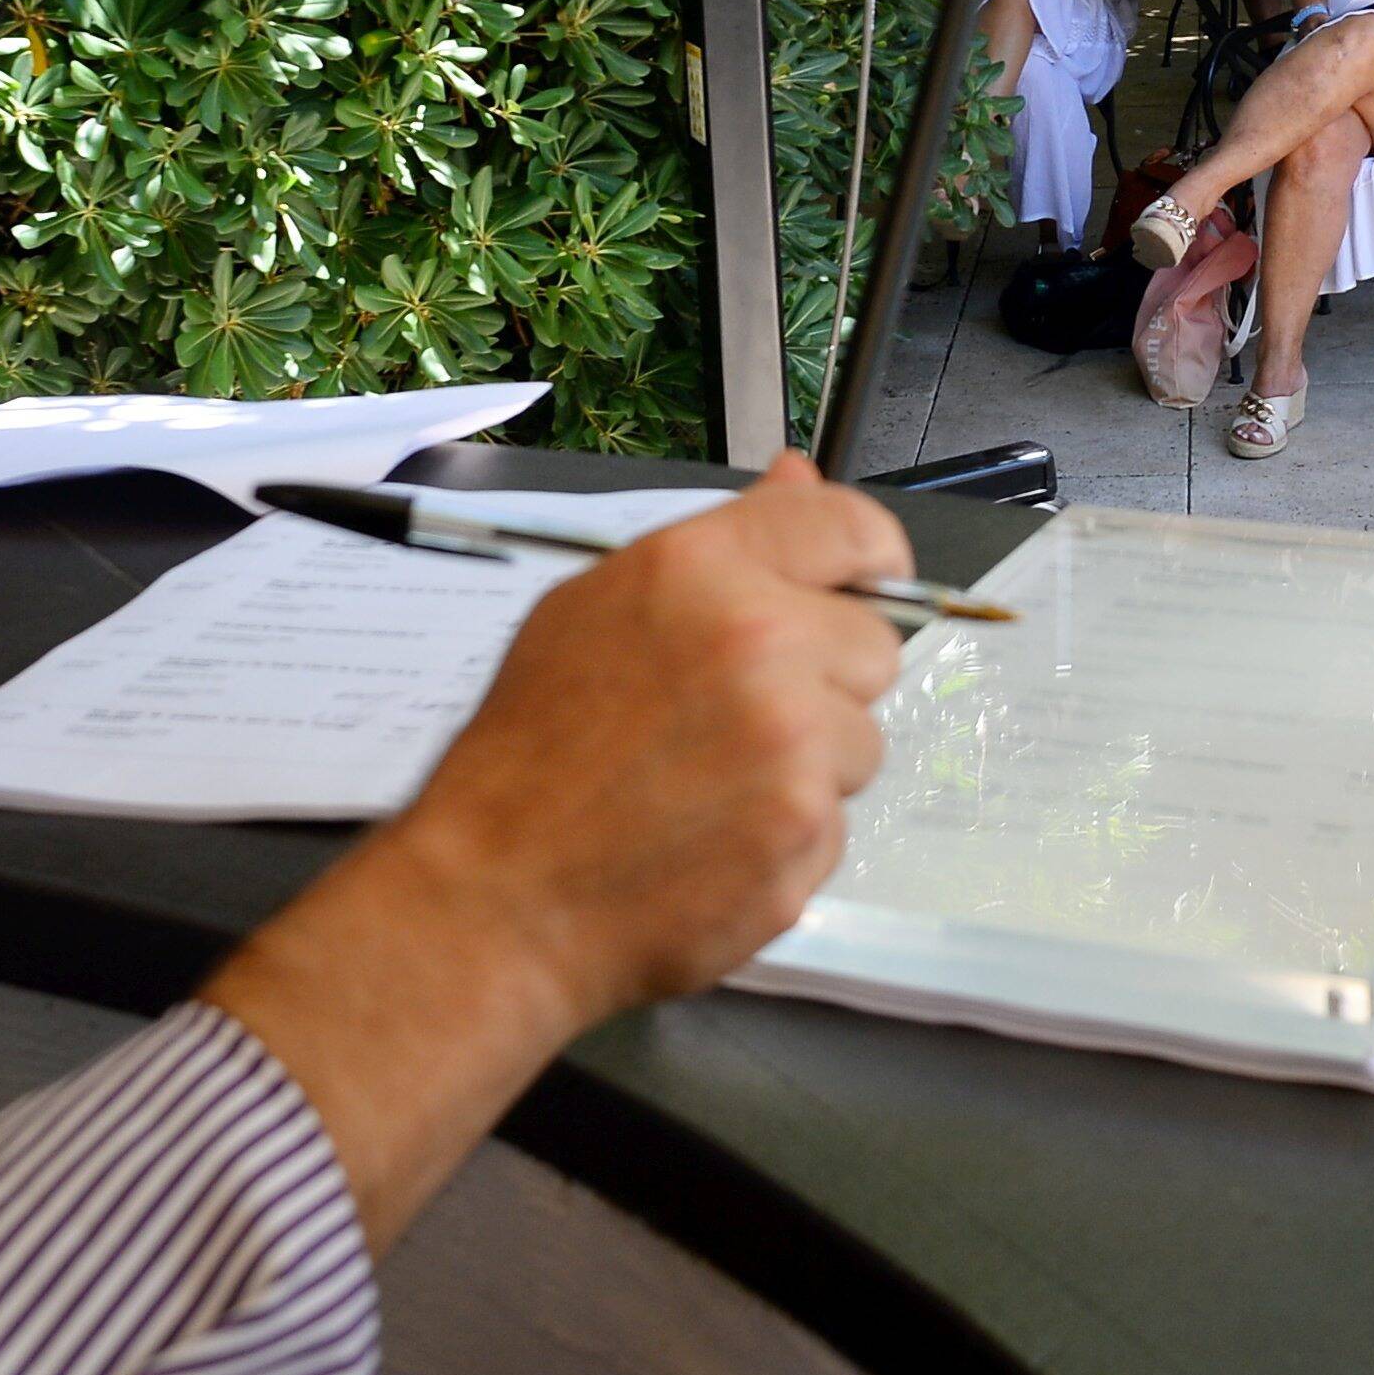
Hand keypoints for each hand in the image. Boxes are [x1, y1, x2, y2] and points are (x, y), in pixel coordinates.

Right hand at [307, 455, 906, 1023]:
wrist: (498, 896)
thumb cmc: (533, 753)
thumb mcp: (595, 609)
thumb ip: (717, 546)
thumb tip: (797, 478)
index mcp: (701, 570)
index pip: (849, 527)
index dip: (868, 558)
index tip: (864, 587)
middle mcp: (759, 644)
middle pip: (875, 645)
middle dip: (825, 681)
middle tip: (739, 717)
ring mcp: (790, 746)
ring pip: (861, 742)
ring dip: (808, 767)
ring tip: (709, 786)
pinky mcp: (804, 836)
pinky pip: (836, 824)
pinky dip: (787, 839)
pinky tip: (712, 841)